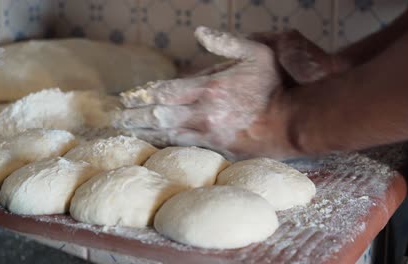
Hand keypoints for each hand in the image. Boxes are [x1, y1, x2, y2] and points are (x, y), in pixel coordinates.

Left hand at [114, 27, 337, 159]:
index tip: (124, 97)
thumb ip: (225, 42)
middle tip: (113, 119)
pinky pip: (186, 148)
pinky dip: (166, 145)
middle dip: (133, 117)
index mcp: (208, 89)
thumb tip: (198, 32)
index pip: (164, 92)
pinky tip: (155, 145)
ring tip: (126, 132)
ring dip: (144, 133)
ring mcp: (209, 135)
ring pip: (168, 135)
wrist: (294, 122)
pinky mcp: (218, 150)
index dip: (141, 94)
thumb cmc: (276, 86)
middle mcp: (203, 114)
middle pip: (158, 116)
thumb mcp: (257, 53)